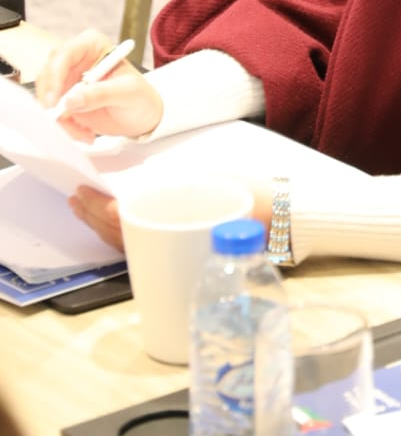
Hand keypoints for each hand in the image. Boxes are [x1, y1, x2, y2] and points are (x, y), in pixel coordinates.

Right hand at [37, 30, 162, 141]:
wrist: (144, 116)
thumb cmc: (141, 97)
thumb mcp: (126, 94)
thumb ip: (99, 95)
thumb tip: (71, 100)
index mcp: (93, 45)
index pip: (64, 54)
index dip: (55, 75)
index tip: (56, 99)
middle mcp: (76, 60)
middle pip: (48, 74)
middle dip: (50, 99)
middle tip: (59, 119)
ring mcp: (68, 80)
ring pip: (47, 96)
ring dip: (60, 118)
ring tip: (84, 132)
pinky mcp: (65, 100)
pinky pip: (53, 113)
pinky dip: (65, 127)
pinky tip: (85, 134)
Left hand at [67, 175, 274, 257]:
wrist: (289, 219)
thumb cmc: (257, 198)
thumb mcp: (217, 181)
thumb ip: (177, 184)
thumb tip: (139, 182)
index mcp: (178, 225)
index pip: (123, 221)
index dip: (97, 209)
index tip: (82, 193)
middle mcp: (175, 244)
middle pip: (119, 236)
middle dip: (92, 219)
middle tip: (75, 200)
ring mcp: (179, 254)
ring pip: (128, 245)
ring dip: (103, 228)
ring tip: (86, 210)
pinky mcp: (185, 254)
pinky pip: (143, 248)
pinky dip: (122, 235)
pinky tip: (117, 223)